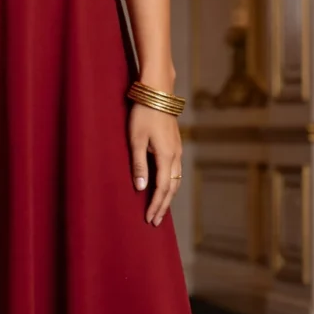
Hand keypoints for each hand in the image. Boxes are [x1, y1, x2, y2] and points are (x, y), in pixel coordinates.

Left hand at [128, 103, 182, 226]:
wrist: (158, 92)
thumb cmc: (143, 114)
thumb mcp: (135, 140)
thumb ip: (138, 165)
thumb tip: (140, 188)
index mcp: (165, 156)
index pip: (162, 188)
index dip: (156, 205)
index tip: (149, 219)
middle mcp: (175, 155)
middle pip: (172, 188)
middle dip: (163, 205)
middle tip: (156, 221)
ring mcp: (177, 149)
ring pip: (176, 179)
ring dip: (168, 196)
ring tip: (160, 208)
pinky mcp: (175, 144)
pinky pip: (175, 170)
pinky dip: (170, 183)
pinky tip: (165, 186)